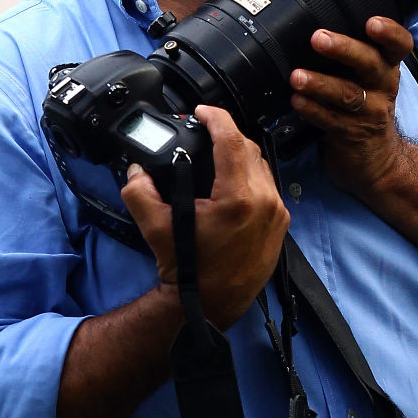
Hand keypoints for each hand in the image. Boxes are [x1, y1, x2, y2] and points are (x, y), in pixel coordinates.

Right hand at [121, 104, 289, 330]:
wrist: (211, 305)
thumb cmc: (189, 270)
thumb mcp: (156, 228)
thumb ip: (140, 192)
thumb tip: (136, 170)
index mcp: (238, 197)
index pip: (231, 139)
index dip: (216, 117)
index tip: (202, 112)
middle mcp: (264, 201)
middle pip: (248, 149)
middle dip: (227, 135)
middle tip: (205, 133)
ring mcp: (277, 213)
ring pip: (262, 167)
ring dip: (241, 155)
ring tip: (218, 156)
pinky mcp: (281, 225)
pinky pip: (269, 188)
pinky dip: (252, 178)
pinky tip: (233, 182)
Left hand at [289, 17, 413, 199]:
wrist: (378, 163)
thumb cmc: (366, 111)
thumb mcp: (369, 82)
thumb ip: (353, 57)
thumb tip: (316, 25)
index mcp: (387, 69)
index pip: (399, 45)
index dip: (390, 32)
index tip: (371, 22)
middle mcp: (382, 88)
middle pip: (369, 63)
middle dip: (344, 49)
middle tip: (318, 38)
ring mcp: (369, 113)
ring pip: (347, 94)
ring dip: (319, 82)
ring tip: (297, 76)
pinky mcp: (352, 135)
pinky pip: (331, 121)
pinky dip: (312, 110)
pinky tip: (297, 101)